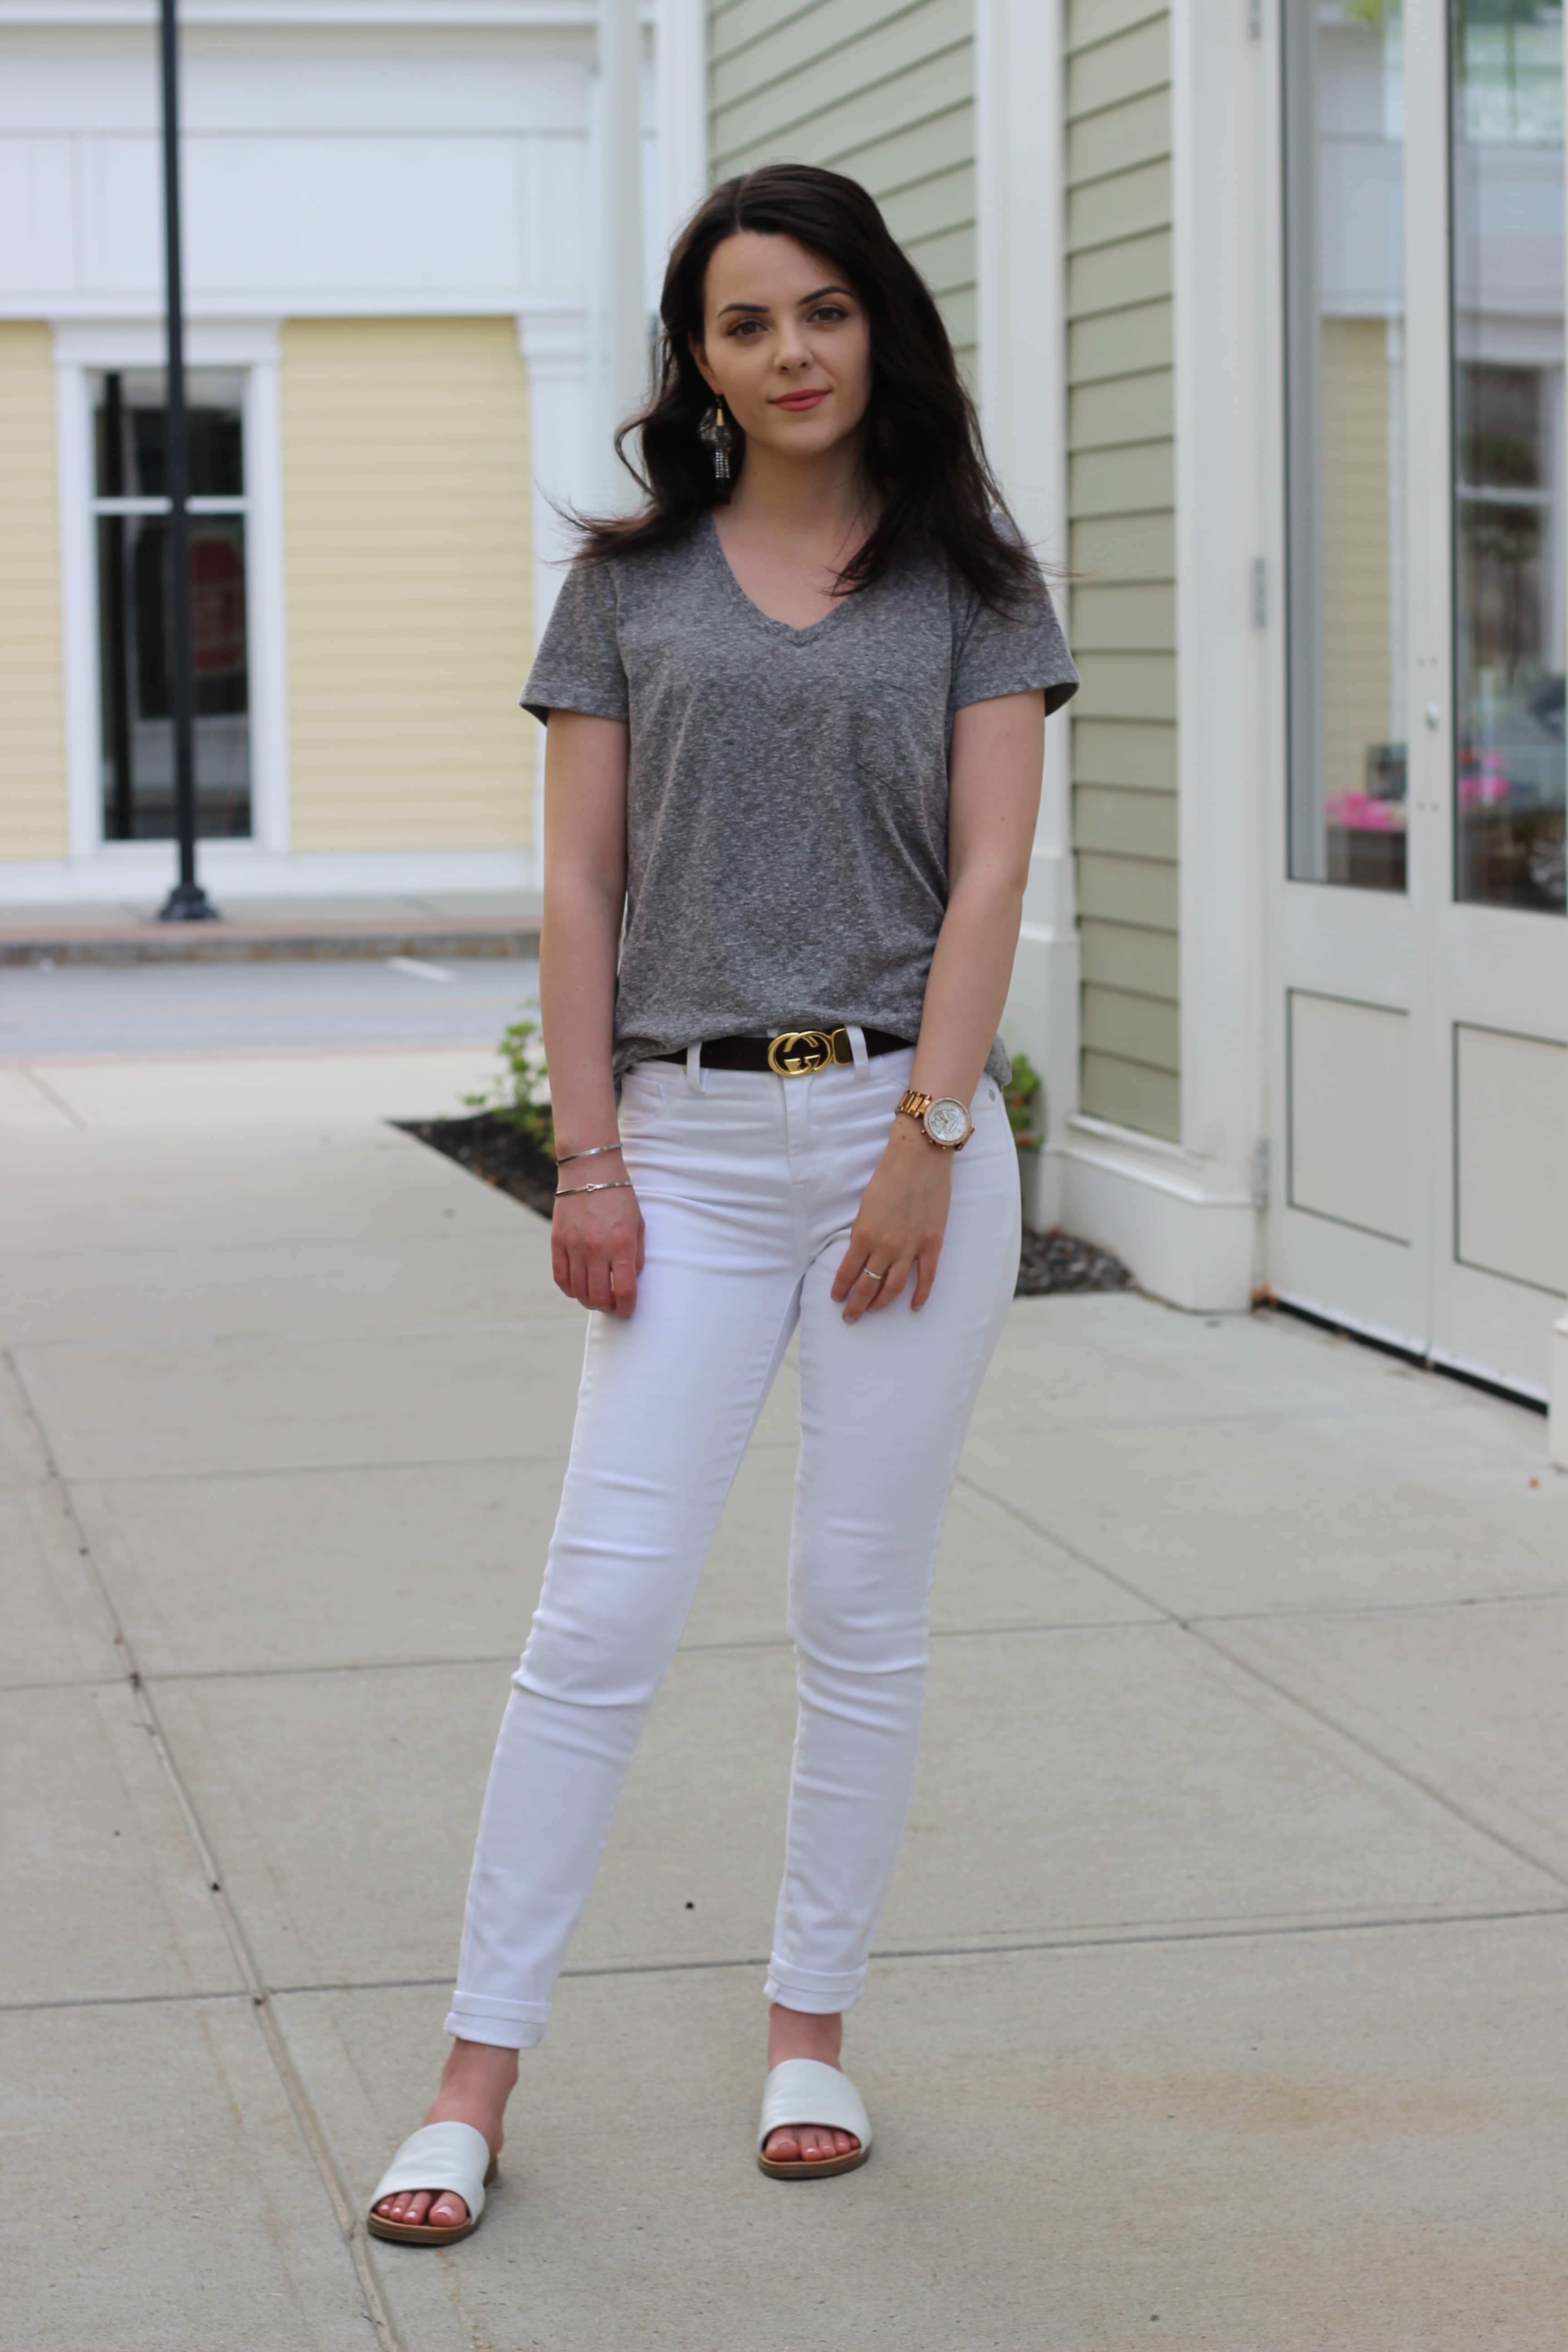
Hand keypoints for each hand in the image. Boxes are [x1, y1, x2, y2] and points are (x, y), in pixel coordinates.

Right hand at [551, 1153, 643, 1315]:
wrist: (589, 1169)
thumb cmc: (619, 1197)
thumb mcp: (638, 1224)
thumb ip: (636, 1255)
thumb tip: (630, 1282)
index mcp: (621, 1243)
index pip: (625, 1290)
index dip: (627, 1307)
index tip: (627, 1311)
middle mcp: (597, 1247)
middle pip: (599, 1296)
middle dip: (608, 1307)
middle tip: (612, 1304)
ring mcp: (574, 1245)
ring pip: (579, 1290)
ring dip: (589, 1300)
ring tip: (596, 1297)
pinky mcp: (557, 1241)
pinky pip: (560, 1277)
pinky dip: (570, 1289)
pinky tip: (578, 1287)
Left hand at [831, 1120, 952, 1321]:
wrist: (920, 1159)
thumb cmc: (888, 1176)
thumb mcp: (865, 1205)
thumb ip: (862, 1232)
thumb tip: (861, 1253)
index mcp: (863, 1234)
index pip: (847, 1272)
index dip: (841, 1289)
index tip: (837, 1299)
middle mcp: (885, 1247)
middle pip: (868, 1285)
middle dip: (856, 1304)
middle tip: (850, 1316)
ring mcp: (910, 1248)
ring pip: (893, 1287)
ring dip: (881, 1303)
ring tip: (873, 1311)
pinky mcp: (932, 1244)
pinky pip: (926, 1277)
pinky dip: (919, 1295)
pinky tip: (913, 1307)